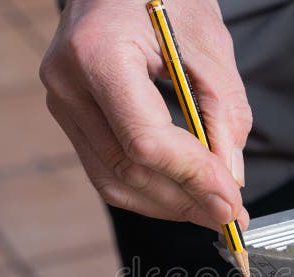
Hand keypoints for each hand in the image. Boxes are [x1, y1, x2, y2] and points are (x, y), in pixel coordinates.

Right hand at [40, 0, 250, 229]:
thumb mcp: (209, 42)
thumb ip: (223, 111)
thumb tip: (229, 178)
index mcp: (98, 53)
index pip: (144, 140)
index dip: (192, 177)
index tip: (232, 201)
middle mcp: (67, 83)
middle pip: (127, 170)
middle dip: (186, 200)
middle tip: (231, 216)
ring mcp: (62, 102)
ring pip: (113, 182)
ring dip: (168, 205)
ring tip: (211, 211)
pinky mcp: (70, 116)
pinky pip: (106, 170)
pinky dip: (148, 190)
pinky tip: (182, 194)